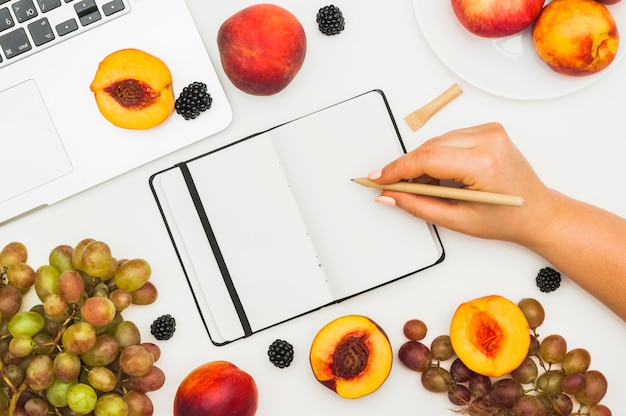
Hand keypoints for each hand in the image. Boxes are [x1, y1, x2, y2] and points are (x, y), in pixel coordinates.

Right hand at [369, 122, 559, 243]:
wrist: (537, 212)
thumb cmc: (507, 219)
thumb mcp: (459, 220)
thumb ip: (419, 206)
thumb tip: (391, 196)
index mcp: (483, 164)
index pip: (427, 159)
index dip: (397, 169)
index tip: (379, 178)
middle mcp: (488, 141)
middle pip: (429, 148)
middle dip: (406, 168)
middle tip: (392, 186)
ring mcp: (490, 132)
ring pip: (436, 142)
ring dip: (421, 162)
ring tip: (418, 185)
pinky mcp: (488, 130)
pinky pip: (449, 138)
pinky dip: (437, 155)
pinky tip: (436, 174)